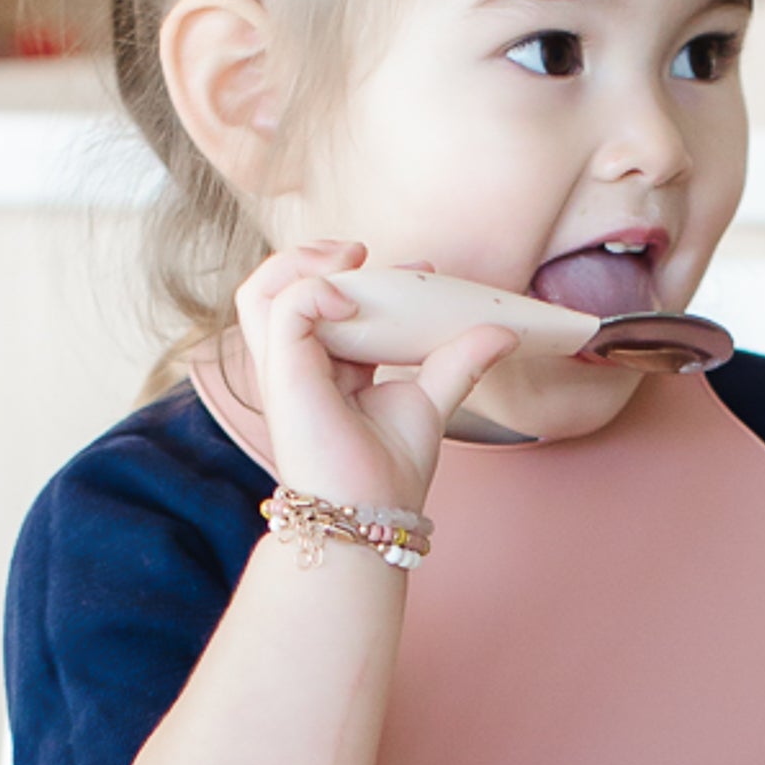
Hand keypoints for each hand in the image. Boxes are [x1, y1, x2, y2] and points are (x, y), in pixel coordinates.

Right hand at [234, 243, 513, 522]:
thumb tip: (503, 332)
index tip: (423, 270)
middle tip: (360, 248)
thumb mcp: (429, 403)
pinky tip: (353, 300)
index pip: (331, 305)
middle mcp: (298, 366)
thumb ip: (457, 363)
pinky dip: (315, 289)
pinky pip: (285, 307)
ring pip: (261, 292)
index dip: (369, 276)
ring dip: (299, 262)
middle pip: (277, 290)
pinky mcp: (283, 375)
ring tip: (344, 255)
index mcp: (327, 369)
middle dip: (313, 256)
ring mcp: (284, 370)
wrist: (371, 515)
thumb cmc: (389, 475)